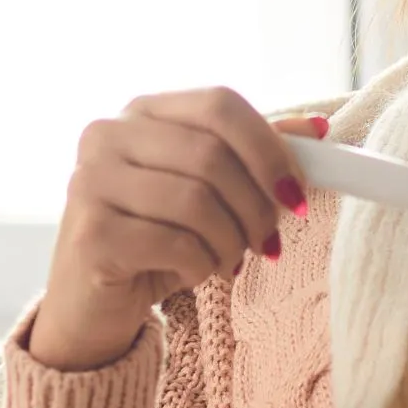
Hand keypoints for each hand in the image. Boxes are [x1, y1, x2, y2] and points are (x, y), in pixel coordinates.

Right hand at [26, 89, 319, 370]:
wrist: (94, 302)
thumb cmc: (156, 239)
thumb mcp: (208, 191)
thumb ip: (253, 155)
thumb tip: (315, 129)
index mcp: (141, 112)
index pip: (220, 105)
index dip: (269, 147)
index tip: (295, 192)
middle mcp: (107, 136)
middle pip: (212, 156)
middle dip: (256, 206)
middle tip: (267, 240)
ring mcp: (91, 182)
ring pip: (197, 202)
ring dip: (230, 241)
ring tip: (226, 260)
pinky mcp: (92, 234)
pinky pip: (176, 244)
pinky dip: (201, 266)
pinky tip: (191, 273)